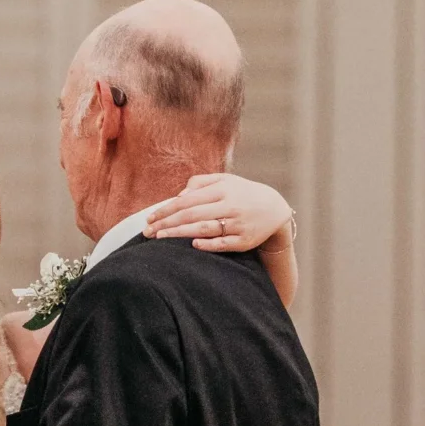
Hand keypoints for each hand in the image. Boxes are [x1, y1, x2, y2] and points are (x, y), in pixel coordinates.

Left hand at [146, 171, 293, 253]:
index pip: (188, 200)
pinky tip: (192, 245)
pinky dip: (207, 244)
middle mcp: (230, 205)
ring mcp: (238, 224)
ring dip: (180, 234)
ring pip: (204, 228)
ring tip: (160, 238)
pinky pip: (223, 244)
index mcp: (223, 189)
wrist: (276, 209)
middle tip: (148, 232)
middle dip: (167, 223)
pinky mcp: (245, 240)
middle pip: (192, 214)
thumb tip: (178, 196)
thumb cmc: (243, 194)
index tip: (150, 219)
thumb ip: (200, 183)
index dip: (166, 209)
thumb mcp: (226, 180)